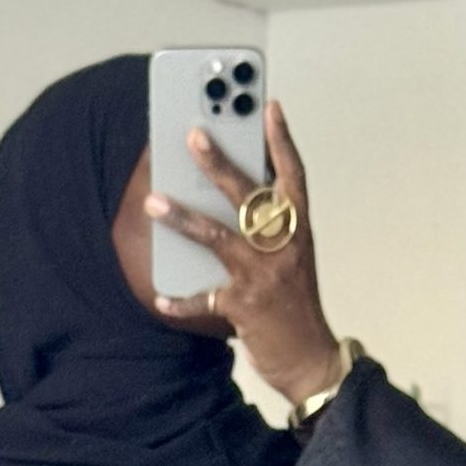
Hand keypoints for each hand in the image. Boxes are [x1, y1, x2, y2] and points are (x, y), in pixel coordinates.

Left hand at [144, 97, 340, 408]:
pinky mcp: (244, 307)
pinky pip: (204, 300)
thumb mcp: (293, 258)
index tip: (268, 106)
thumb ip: (269, 228)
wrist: (310, 360)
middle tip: (193, 136)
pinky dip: (181, 300)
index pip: (294, 177)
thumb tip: (231, 198)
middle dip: (220, 163)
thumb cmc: (296, 306)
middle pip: (250, 196)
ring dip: (184, 217)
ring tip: (154, 200)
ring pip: (219, 237)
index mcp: (299, 231)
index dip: (282, 141)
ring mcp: (264, 276)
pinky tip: (160, 296)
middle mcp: (284, 247)